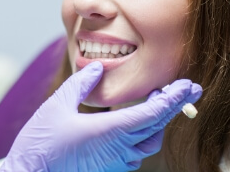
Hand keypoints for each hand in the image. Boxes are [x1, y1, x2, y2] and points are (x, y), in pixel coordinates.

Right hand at [0, 61, 202, 171]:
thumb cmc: (40, 144)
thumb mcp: (57, 105)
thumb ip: (80, 83)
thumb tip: (97, 67)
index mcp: (109, 131)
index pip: (152, 113)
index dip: (172, 98)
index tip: (188, 85)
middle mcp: (118, 149)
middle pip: (157, 126)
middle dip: (175, 105)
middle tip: (189, 88)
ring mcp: (115, 162)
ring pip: (150, 142)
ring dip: (159, 121)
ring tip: (161, 102)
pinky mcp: (109, 169)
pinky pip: (136, 152)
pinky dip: (144, 135)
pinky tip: (138, 124)